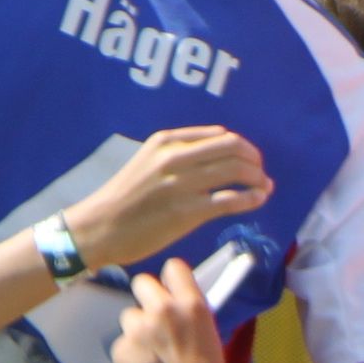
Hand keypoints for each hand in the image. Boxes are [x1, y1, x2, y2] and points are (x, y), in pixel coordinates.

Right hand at [69, 127, 270, 268]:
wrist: (99, 227)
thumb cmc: (124, 199)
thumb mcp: (147, 163)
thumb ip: (178, 155)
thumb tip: (216, 154)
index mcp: (166, 141)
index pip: (219, 135)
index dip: (242, 147)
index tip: (250, 160)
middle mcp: (175, 157)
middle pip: (233, 147)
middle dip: (255, 160)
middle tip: (261, 174)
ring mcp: (182, 184)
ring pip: (236, 170)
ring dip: (258, 179)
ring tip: (263, 188)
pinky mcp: (187, 212)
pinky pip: (230, 199)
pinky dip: (251, 198)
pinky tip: (257, 201)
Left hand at [108, 256, 227, 362]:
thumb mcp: (208, 333)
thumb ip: (188, 313)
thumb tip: (175, 303)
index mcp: (190, 304)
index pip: (173, 267)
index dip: (171, 280)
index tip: (171, 292)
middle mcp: (162, 309)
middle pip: (141, 283)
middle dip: (147, 298)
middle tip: (155, 320)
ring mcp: (137, 329)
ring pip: (129, 316)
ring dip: (137, 329)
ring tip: (150, 352)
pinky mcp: (121, 349)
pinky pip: (122, 343)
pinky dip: (131, 354)